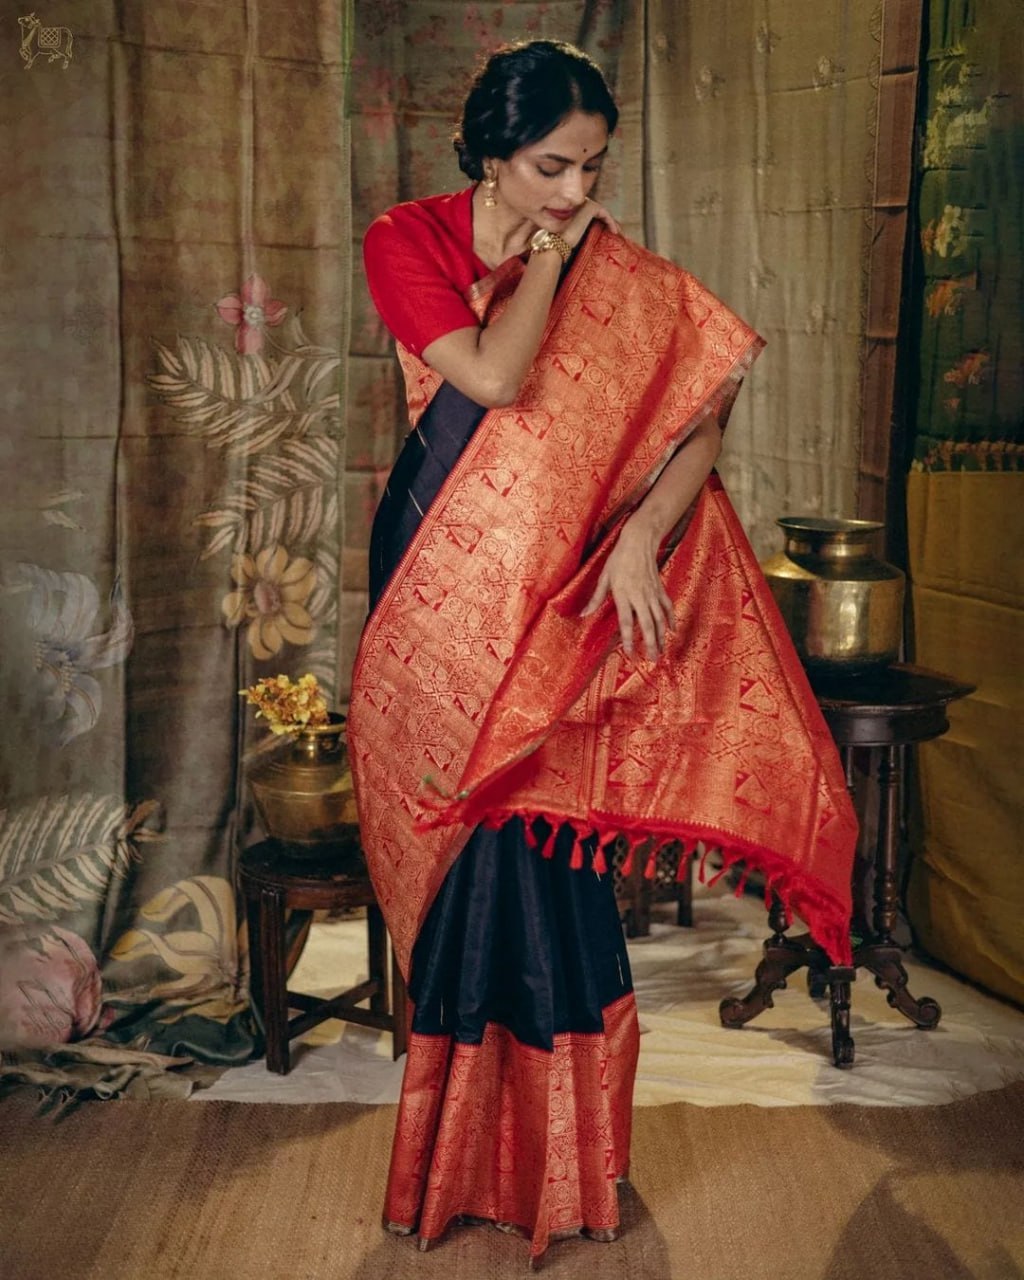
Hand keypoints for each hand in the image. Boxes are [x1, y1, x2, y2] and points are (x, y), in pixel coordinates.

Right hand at [559, 198, 620, 249]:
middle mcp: (578, 203)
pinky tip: (614, 231)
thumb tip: (585, 235)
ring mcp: (584, 203)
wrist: (557, 242)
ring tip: (617, 232)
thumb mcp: (570, 234)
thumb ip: (577, 230)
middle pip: (598, 212)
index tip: (608, 232)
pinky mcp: (590, 207)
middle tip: (616, 231)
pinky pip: (605, 213)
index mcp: (572, 208)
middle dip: (608, 220)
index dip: (601, 221)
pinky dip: (611, 221)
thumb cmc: (560, 242)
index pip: (591, 213)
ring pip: (602, 212)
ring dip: (611, 221)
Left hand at [580, 518, 673, 659]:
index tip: (630, 654)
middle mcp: (640, 596)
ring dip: (661, 638)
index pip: (626, 623)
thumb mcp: (604, 577)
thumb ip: (596, 598)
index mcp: (624, 594)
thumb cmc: (619, 558)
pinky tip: (672, 631)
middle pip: (647, 625)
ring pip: (659, 620)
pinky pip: (667, 607)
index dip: (629, 640)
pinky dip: (671, 620)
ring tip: (661, 653)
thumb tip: (583, 614)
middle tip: (652, 661)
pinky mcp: (660, 589)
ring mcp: (652, 593)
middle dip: (650, 645)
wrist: (639, 540)